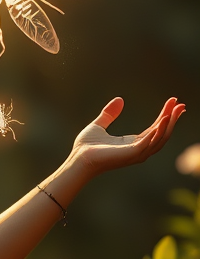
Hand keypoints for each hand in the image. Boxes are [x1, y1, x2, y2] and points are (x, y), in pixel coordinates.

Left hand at [70, 97, 185, 178]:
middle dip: (173, 119)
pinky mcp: (132, 153)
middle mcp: (138, 149)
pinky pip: (150, 141)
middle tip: (181, 104)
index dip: (165, 116)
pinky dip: (159, 130)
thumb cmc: (85, 147)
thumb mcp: (99, 125)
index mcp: (132, 143)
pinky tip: (164, 118)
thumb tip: (119, 99)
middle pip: (162, 133)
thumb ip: (109, 114)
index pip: (155, 129)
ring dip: (170, 123)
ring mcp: (136, 153)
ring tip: (176, 109)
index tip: (173, 103)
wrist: (77, 159)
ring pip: (160, 138)